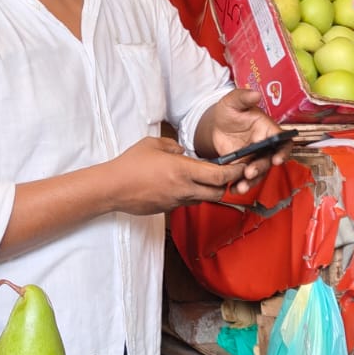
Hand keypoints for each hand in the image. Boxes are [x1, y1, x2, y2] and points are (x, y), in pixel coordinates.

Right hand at [107, 136, 242, 215]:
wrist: (112, 188)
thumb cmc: (131, 164)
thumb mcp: (153, 144)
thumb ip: (173, 146)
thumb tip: (182, 151)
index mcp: (183, 170)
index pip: (220, 176)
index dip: (235, 172)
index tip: (240, 166)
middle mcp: (184, 189)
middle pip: (219, 193)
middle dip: (226, 185)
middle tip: (225, 174)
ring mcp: (177, 201)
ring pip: (204, 200)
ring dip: (208, 191)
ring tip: (203, 179)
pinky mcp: (168, 209)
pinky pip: (188, 203)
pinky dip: (192, 195)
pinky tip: (182, 186)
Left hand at [196, 88, 289, 192]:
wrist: (215, 125)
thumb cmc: (228, 111)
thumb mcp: (232, 101)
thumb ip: (243, 97)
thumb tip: (255, 94)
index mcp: (267, 129)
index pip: (282, 141)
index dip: (283, 151)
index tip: (277, 159)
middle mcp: (264, 145)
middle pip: (269, 160)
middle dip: (261, 168)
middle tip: (249, 172)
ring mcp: (254, 158)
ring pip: (258, 172)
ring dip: (251, 182)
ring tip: (240, 187)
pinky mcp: (243, 166)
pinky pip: (245, 178)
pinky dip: (240, 185)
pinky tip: (232, 189)